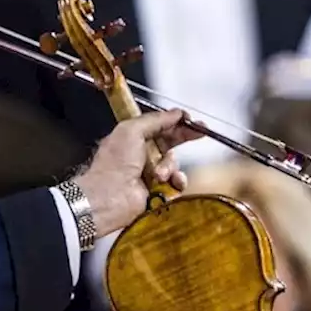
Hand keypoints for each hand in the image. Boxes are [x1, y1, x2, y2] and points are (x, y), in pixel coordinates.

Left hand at [71, 110, 202, 237]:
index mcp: (132, 138)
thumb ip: (154, 119)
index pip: (159, 126)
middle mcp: (142, 154)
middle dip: (185, 136)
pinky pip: (176, 182)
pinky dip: (176, 182)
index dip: (175, 122)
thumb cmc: (113, 164)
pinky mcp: (158, 190)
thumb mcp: (130, 131)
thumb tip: (174, 113)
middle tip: (201, 131)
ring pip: (174, 163)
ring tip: (159, 173)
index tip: (189, 119)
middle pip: (170, 142)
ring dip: (170, 166)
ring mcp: (150, 173)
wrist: (109, 197)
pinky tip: (169, 182)